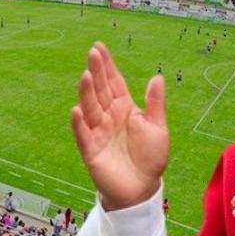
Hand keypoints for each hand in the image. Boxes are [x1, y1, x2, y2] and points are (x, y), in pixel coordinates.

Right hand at [71, 42, 168, 210]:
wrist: (142, 188)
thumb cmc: (151, 158)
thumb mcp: (158, 128)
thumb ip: (154, 104)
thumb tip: (157, 77)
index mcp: (124, 108)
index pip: (114, 82)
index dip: (107, 65)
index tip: (99, 47)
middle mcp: (108, 116)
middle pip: (100, 91)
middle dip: (96, 72)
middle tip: (92, 53)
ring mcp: (98, 131)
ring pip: (90, 108)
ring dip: (87, 92)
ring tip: (85, 75)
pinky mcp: (91, 149)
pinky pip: (83, 134)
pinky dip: (79, 123)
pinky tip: (76, 110)